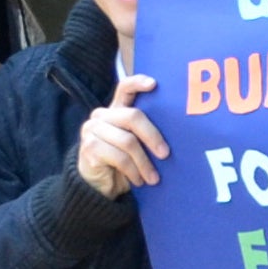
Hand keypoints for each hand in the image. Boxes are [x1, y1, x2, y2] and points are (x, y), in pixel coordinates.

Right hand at [74, 70, 169, 199]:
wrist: (99, 185)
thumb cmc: (123, 162)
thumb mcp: (137, 144)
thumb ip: (146, 131)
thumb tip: (178, 128)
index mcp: (115, 109)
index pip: (125, 88)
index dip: (138, 83)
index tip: (154, 84)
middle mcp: (101, 116)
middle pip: (133, 117)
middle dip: (153, 136)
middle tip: (165, 154)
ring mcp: (91, 130)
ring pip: (128, 141)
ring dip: (144, 162)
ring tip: (154, 177)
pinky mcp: (89, 148)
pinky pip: (119, 158)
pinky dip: (133, 171)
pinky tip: (139, 180)